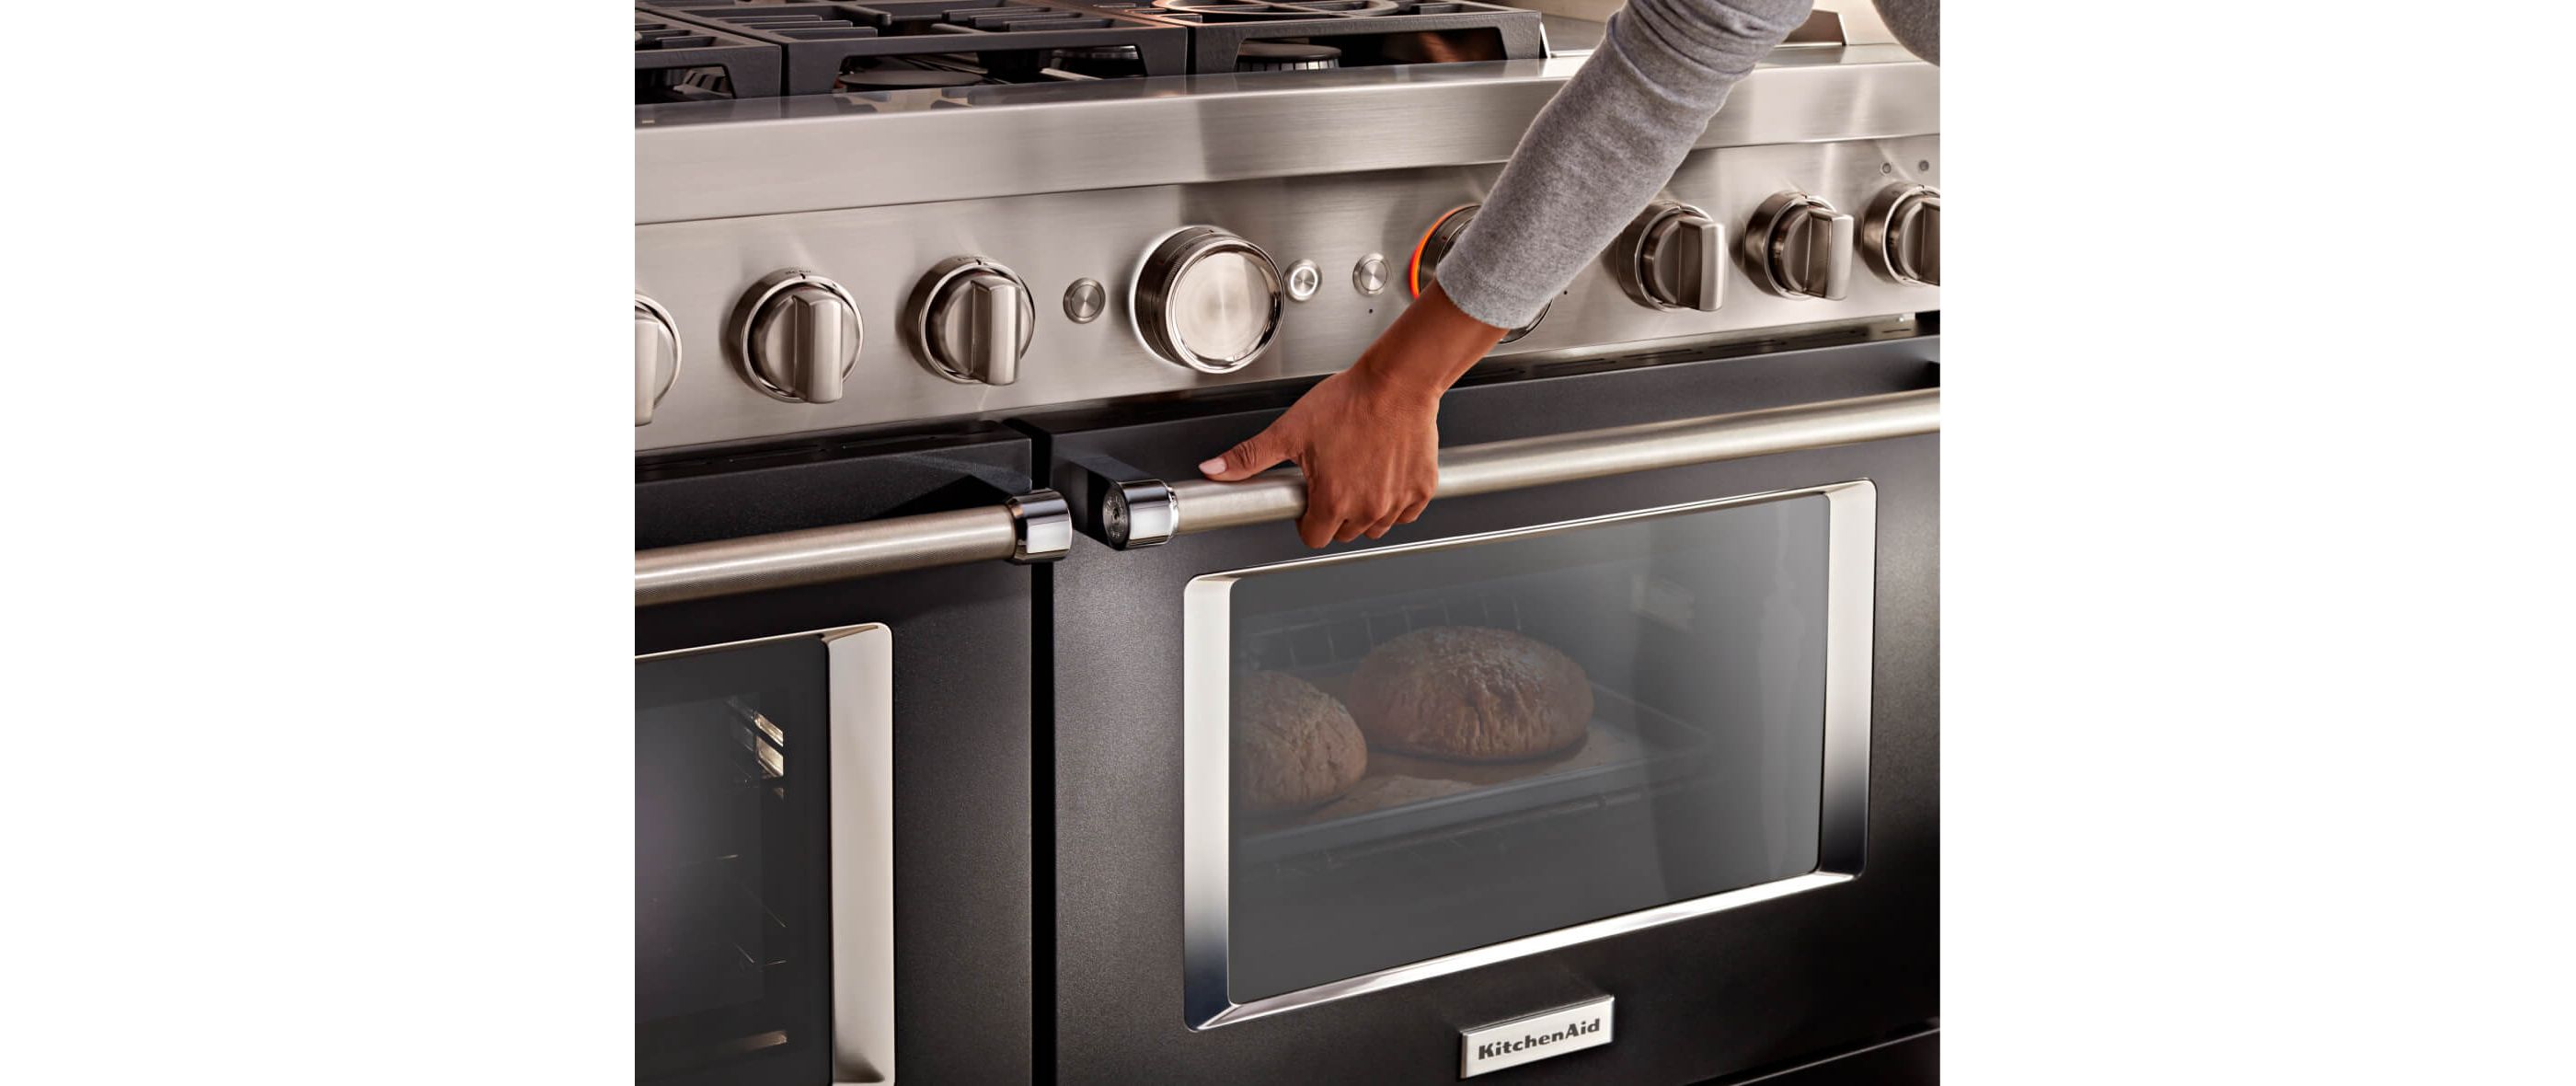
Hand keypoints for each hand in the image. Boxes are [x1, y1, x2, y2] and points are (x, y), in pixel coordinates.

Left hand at [1198, 283, 1507, 547]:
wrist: (1396, 381)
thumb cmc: (1349, 401)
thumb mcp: (1289, 430)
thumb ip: (1249, 457)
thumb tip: (1212, 471)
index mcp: (1333, 501)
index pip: (1314, 537)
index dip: (1308, 518)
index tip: (1311, 496)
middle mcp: (1367, 509)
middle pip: (1345, 533)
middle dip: (1336, 512)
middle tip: (1335, 475)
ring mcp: (1397, 502)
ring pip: (1376, 526)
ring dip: (1365, 509)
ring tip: (1359, 471)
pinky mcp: (1422, 491)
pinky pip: (1406, 513)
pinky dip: (1395, 500)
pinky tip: (1384, 473)